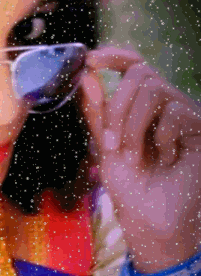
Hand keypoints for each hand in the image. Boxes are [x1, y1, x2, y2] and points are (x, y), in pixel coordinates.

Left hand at [81, 47, 200, 272]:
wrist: (150, 219)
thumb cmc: (129, 185)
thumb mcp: (105, 146)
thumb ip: (97, 112)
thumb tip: (85, 74)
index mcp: (140, 106)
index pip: (133, 65)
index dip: (114, 55)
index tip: (90, 59)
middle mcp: (164, 105)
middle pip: (141, 74)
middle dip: (117, 108)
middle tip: (111, 143)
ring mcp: (184, 114)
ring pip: (154, 90)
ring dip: (133, 125)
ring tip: (133, 155)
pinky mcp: (199, 128)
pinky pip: (175, 112)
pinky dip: (159, 137)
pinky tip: (165, 158)